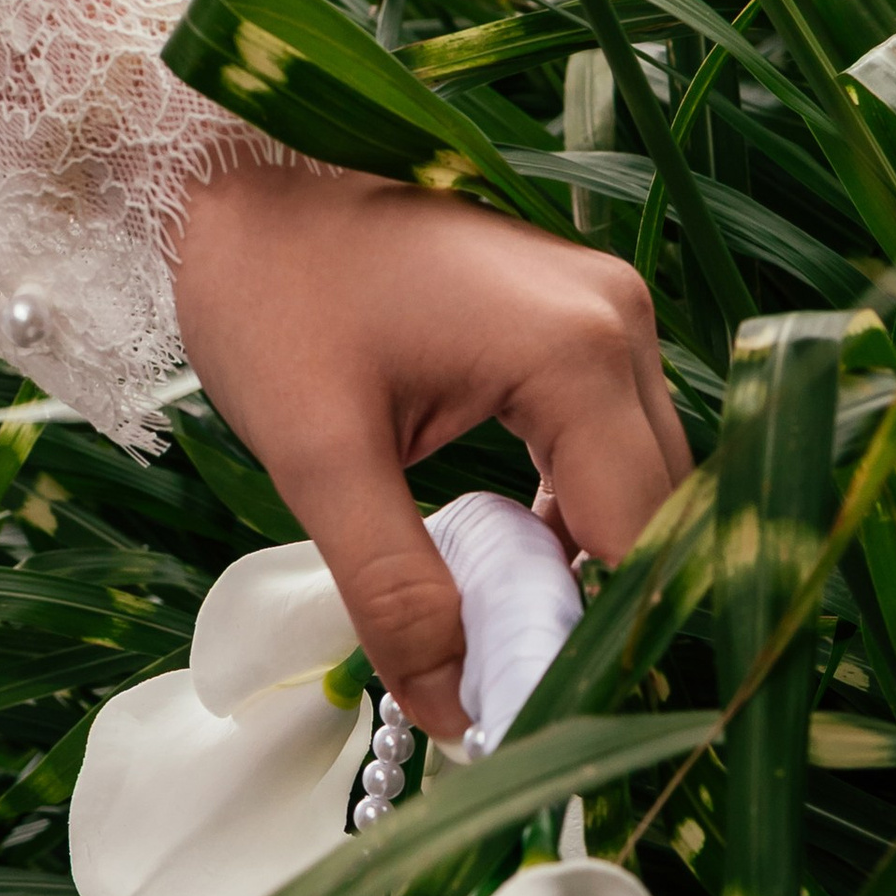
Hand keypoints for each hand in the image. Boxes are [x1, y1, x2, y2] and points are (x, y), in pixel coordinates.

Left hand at [171, 160, 691, 743]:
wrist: (233, 176)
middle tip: (531, 693)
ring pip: (645, 479)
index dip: (609, 640)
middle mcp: (618, 320)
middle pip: (662, 509)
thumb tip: (451, 713)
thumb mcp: (321, 463)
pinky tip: (514, 561)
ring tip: (517, 640)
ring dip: (595, 562)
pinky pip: (609, 441)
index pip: (642, 536)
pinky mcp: (576, 316)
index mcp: (575, 350)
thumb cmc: (269, 296)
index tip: (558, 718)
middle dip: (608, 608)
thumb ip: (395, 592)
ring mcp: (605, 309)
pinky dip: (577, 511)